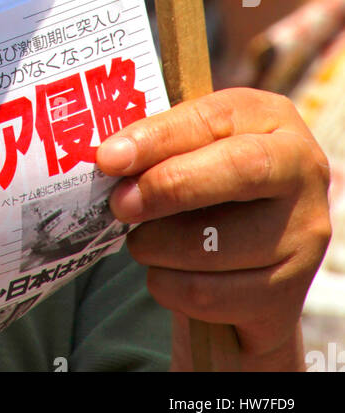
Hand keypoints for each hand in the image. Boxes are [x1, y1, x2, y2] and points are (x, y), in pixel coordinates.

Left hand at [97, 88, 330, 370]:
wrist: (253, 258)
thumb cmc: (211, 184)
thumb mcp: (195, 148)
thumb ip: (161, 146)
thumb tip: (110, 159)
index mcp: (272, 118)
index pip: (214, 119)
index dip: (158, 138)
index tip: (109, 158)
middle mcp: (303, 170)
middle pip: (237, 171)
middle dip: (167, 187)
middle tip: (120, 203)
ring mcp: (303, 234)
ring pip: (217, 244)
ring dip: (159, 247)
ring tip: (142, 241)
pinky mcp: (289, 293)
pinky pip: (212, 293)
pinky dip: (170, 286)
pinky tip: (163, 273)